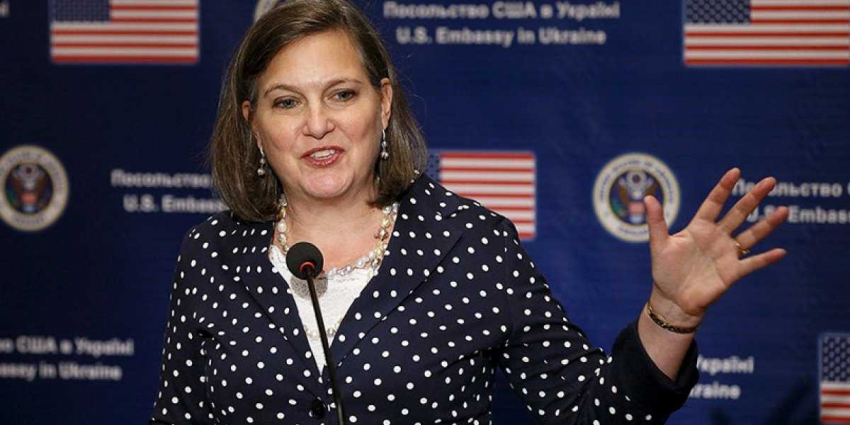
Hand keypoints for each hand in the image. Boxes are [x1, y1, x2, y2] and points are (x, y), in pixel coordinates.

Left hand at [643, 168, 787, 326]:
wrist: (672, 299)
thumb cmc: (665, 271)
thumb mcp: (659, 245)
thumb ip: (656, 222)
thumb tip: (648, 197)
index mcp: (699, 228)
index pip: (714, 203)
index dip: (724, 188)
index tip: (735, 171)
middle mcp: (717, 237)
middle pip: (738, 213)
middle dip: (753, 198)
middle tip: (770, 181)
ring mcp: (726, 254)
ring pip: (751, 235)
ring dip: (767, 224)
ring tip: (784, 210)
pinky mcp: (732, 272)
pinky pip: (752, 263)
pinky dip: (766, 258)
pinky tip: (780, 251)